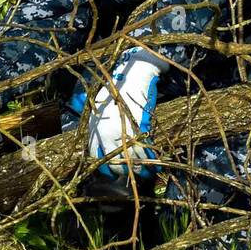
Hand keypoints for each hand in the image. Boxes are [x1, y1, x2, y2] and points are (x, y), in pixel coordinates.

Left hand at [85, 49, 162, 178]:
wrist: (134, 74)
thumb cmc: (118, 91)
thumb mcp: (100, 108)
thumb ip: (99, 127)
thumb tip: (101, 148)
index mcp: (94, 126)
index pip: (96, 155)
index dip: (107, 168)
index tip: (116, 173)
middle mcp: (105, 130)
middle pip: (114, 161)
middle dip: (126, 171)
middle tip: (135, 175)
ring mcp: (122, 129)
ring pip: (132, 158)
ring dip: (142, 168)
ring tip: (148, 174)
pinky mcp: (139, 126)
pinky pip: (145, 149)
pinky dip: (152, 158)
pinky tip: (156, 163)